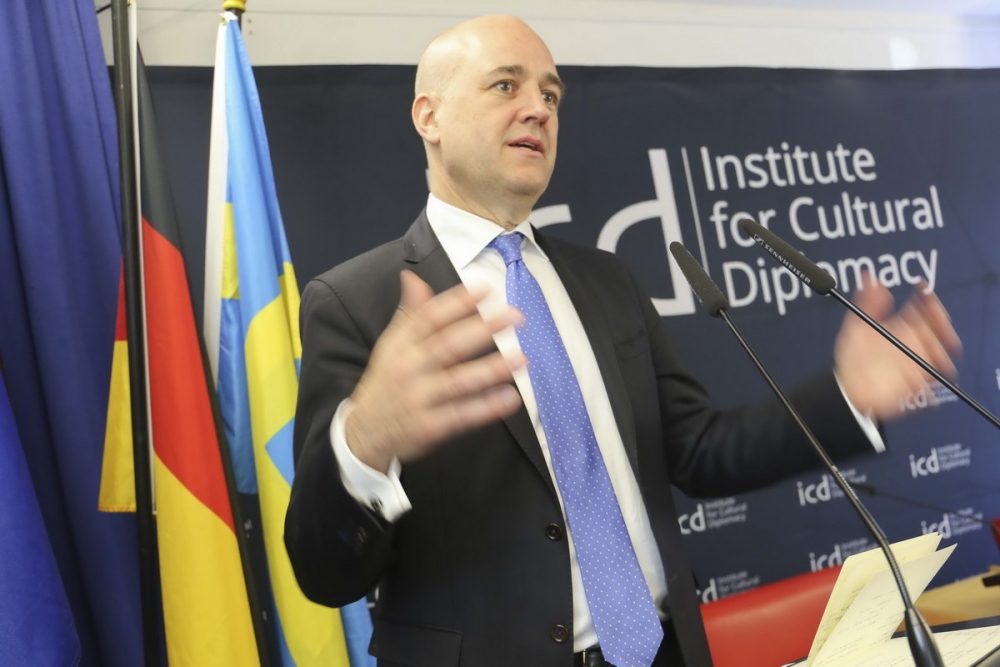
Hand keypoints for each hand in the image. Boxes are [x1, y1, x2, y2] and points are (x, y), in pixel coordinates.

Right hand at [345, 271, 524, 471]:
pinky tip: (510, 398)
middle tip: (514, 316)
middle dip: (482, 329)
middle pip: (448, 345)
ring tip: (520, 358)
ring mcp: (420, 398)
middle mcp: (411, 369)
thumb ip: (410, 314)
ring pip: (459, 382)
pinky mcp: (430, 426)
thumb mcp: (391, 345)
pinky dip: (486, 408)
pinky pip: (461, 415)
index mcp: (402, 345)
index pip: (430, 318)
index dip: (458, 302)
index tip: (486, 290)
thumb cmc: (387, 381)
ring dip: (491, 370)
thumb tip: (412, 277)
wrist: (364, 431)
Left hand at [834, 275, 960, 420]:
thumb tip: (869, 278)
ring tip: (929, 343)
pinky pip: (935, 374)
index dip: (927, 297)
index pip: (923, 308)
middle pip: (939, 327)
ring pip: (942, 349)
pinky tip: (923, 365)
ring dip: (941, 345)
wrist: (849, 388)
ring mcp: (918, 360)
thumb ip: (866, 304)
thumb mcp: (856, 328)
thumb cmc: (853, 358)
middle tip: (934, 315)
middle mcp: (914, 342)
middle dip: (940, 320)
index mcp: (903, 327)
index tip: (922, 287)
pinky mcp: (919, 380)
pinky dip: (934, 370)